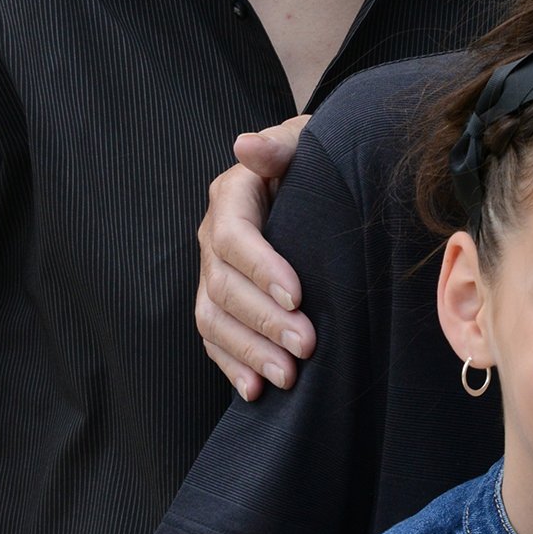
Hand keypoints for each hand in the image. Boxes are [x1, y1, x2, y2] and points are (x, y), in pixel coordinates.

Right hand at [195, 116, 312, 398]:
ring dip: (248, 352)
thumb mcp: (306, 143)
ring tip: (287, 378)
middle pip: (223, 286)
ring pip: (214, 319)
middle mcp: (214, 237)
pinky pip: (214, 340)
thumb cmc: (319, 160)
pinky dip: (233, 367)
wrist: (318, 182)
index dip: (260, 269)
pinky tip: (256, 390)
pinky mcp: (221, 304)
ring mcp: (213, 272)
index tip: (297, 296)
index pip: (234, 236)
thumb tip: (245, 146)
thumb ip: (281, 147)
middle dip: (262, 321)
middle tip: (306, 346)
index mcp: (232, 195)